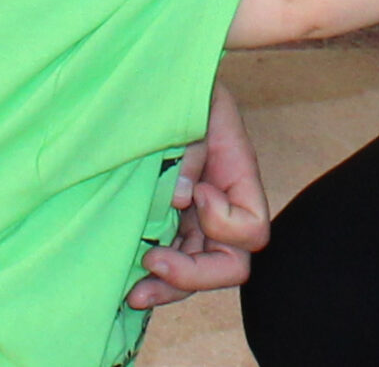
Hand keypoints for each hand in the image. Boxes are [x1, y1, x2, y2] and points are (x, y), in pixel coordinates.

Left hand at [127, 83, 268, 308]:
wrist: (157, 83)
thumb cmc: (181, 90)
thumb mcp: (195, 108)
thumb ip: (193, 150)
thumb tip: (181, 198)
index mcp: (238, 180)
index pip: (252, 229)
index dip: (225, 222)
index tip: (197, 192)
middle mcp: (222, 209)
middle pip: (228, 266)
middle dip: (191, 275)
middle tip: (151, 262)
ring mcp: (195, 222)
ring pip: (194, 274)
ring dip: (166, 288)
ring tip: (133, 295)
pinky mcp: (168, 225)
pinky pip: (168, 262)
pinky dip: (151, 278)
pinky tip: (125, 284)